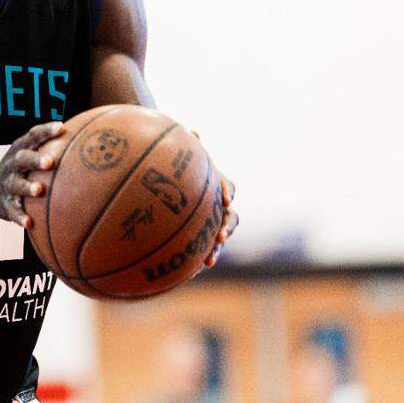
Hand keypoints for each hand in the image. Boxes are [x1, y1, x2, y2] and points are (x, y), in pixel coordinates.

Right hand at [0, 122, 65, 228]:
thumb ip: (52, 148)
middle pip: (22, 159)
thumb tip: (90, 142)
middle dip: (34, 160)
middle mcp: (12, 165)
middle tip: (50, 162)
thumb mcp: (30, 155)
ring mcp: (7, 185)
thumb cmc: (22, 169)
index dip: (46, 131)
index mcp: (20, 150)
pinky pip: (12, 211)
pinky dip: (19, 217)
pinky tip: (29, 223)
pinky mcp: (5, 204)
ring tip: (39, 190)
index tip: (61, 128)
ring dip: (26, 187)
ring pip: (16, 185)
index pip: (32, 136)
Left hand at [190, 134, 237, 267]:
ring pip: (219, 238)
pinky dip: (198, 260)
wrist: (173, 187)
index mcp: (218, 186)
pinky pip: (202, 250)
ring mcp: (212, 223)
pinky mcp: (201, 238)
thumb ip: (188, 146)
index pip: (229, 189)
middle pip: (230, 218)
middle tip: (221, 235)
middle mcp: (219, 207)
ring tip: (209, 261)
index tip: (224, 199)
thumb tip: (193, 131)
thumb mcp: (184, 158)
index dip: (227, 192)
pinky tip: (189, 271)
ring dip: (216, 249)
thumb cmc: (180, 169)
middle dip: (227, 228)